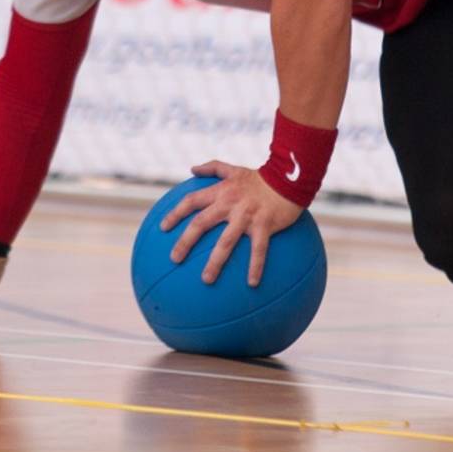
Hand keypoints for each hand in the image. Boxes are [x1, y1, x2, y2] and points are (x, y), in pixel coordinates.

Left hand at [158, 160, 302, 286]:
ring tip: (206, 279)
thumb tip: (192, 168)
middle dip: (185, 241)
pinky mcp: (264, 225)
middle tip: (174, 259)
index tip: (163, 228)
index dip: (175, 213)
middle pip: (201, 223)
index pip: (191, 201)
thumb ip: (214, 168)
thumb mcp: (236, 169)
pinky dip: (255, 266)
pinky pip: (259, 249)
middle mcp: (230, 203)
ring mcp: (247, 215)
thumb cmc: (262, 177)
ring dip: (215, 261)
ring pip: (226, 241)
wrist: (289, 178)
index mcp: (221, 191)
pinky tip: (253, 284)